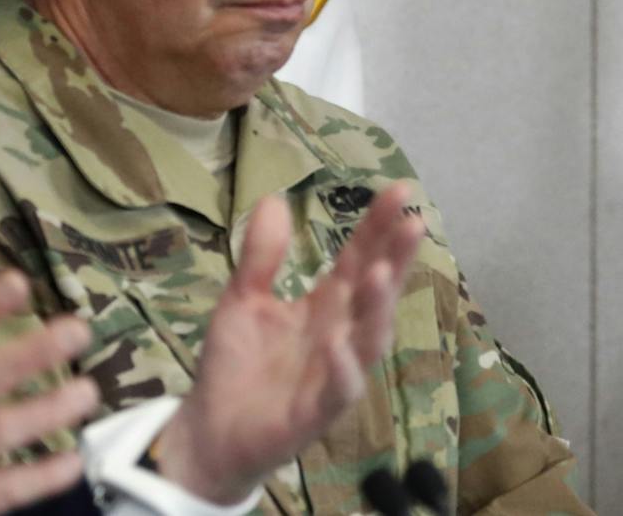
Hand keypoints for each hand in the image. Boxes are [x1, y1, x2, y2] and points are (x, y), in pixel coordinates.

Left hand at [154, 182, 426, 503]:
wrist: (209, 431)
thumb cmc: (236, 365)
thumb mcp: (243, 299)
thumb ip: (262, 256)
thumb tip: (274, 199)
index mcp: (326, 305)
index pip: (359, 258)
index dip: (378, 226)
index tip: (400, 190)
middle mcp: (340, 334)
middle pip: (375, 292)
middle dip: (396, 259)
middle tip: (413, 223)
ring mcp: (333, 374)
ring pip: (369, 339)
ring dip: (378, 308)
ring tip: (381, 272)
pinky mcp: (315, 413)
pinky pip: (339, 391)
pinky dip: (343, 369)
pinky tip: (339, 344)